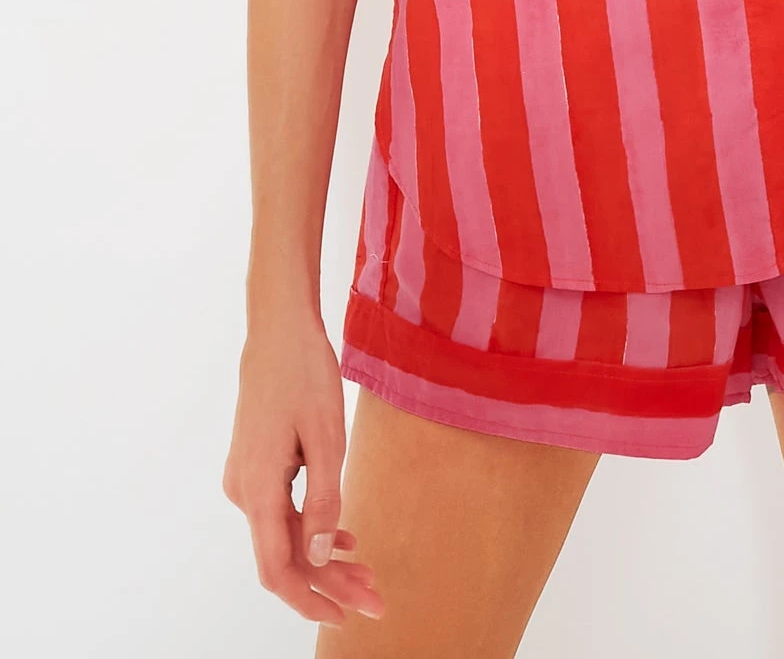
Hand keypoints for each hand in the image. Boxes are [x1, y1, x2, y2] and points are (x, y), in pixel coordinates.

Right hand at [222, 319, 384, 627]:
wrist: (278, 329)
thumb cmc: (304, 373)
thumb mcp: (326, 436)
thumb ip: (324, 499)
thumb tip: (323, 555)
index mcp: (258, 488)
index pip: (277, 568)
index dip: (309, 599)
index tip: (344, 617)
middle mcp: (244, 491)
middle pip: (285, 555)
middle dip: (329, 582)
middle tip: (376, 600)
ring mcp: (246, 479)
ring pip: (285, 535)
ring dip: (324, 557)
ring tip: (368, 574)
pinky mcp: (256, 466)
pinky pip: (283, 512)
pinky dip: (313, 529)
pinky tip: (346, 538)